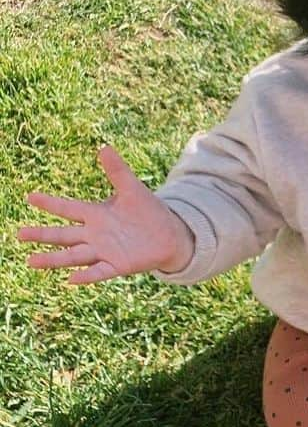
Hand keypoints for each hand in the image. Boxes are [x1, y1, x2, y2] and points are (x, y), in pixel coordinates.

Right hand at [19, 145, 195, 283]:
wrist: (170, 235)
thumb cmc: (147, 211)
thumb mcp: (132, 189)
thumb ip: (117, 171)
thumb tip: (104, 147)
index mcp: (95, 214)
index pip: (68, 208)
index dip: (50, 203)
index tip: (30, 197)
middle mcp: (95, 234)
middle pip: (63, 235)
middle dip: (42, 235)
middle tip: (19, 234)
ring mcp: (104, 251)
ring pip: (74, 256)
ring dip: (53, 259)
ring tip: (31, 261)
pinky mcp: (118, 265)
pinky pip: (99, 272)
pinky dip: (86, 275)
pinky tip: (71, 279)